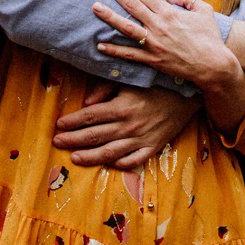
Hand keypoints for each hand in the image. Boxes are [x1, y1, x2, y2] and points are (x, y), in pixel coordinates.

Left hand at [51, 84, 199, 168]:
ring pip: (109, 153)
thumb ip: (105, 90)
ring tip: (74, 157)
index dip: (71, 122)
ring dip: (89, 156)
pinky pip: (133, 161)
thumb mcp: (129, 80)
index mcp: (121, 107)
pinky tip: (108, 164)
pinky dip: (119, 164)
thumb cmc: (156, 83)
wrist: (188, 94)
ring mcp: (141, 139)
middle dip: (73, 140)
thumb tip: (86, 104)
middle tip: (57, 143)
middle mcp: (129, 126)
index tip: (58, 126)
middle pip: (94, 136)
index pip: (89, 117)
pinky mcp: (153, 147)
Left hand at [92, 0, 233, 88]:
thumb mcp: (204, 11)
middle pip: (131, 5)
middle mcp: (158, 26)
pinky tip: (100, 45)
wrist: (213, 66)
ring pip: (126, 27)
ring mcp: (154, 43)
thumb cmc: (210, 38)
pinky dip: (114, 50)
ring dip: (109, 16)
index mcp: (169, 12)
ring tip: (95, 7)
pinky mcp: (152, 60)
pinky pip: (129, 54)